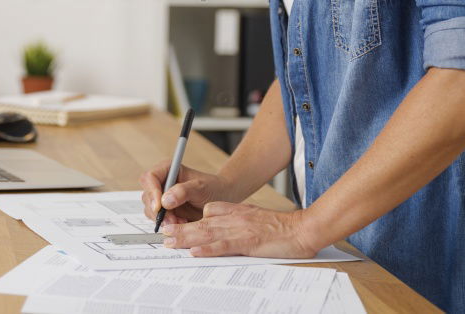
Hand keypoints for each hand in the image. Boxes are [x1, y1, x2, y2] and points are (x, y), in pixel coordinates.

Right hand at [139, 162, 230, 224]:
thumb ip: (183, 191)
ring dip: (164, 220)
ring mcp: (162, 198)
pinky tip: (182, 224)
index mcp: (168, 169)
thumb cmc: (213, 188)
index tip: (159, 207)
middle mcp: (161, 182)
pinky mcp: (165, 211)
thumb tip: (164, 200)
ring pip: (151, 210)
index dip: (152, 192)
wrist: (221, 199)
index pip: (150, 178)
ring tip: (182, 222)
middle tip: (173, 220)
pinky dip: (168, 225)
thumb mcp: (201, 187)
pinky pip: (159, 220)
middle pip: (148, 196)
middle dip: (159, 211)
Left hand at [161, 202, 319, 258]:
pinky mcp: (247, 242)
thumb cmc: (278, 226)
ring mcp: (240, 229)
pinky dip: (208, 249)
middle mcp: (234, 218)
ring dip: (187, 238)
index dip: (190, 221)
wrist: (300, 230)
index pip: (208, 213)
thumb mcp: (252, 214)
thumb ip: (233, 215)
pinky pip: (224, 246)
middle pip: (202, 223)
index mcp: (235, 211)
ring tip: (171, 243)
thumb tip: (213, 216)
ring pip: (208, 233)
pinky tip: (195, 252)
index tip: (175, 227)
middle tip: (164, 235)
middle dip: (181, 229)